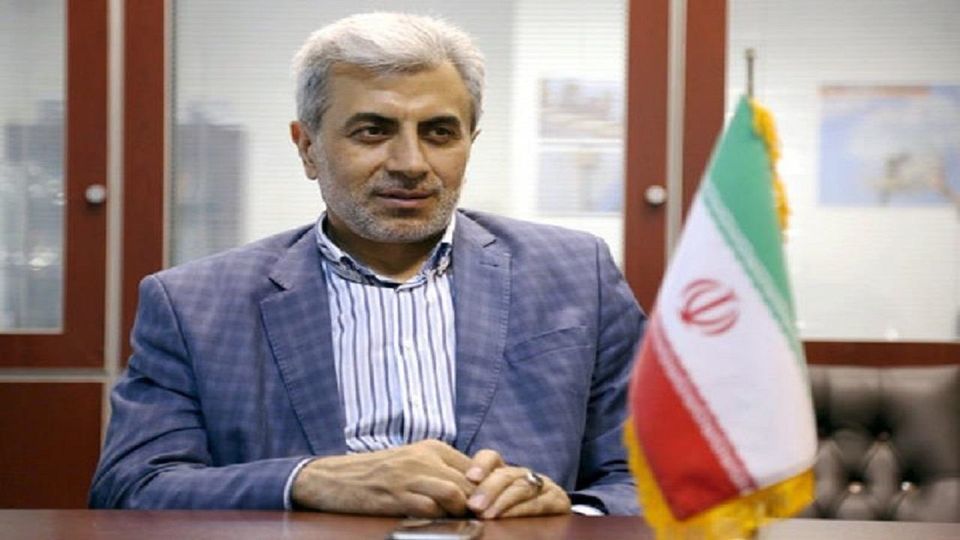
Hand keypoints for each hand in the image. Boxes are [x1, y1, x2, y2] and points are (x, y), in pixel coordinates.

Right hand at [292, 439, 475, 516]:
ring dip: (459, 512)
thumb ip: (444, 471)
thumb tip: (477, 490)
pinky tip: (433, 522)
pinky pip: (430, 510)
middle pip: (470, 482)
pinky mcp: (396, 496)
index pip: (477, 465)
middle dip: (477, 503)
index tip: (487, 504)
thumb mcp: (415, 461)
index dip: (488, 488)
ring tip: (455, 520)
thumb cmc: (380, 473)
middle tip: (477, 518)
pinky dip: (437, 520)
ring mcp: (410, 476)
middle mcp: (424, 458)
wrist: (336, 478)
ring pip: (454, 494)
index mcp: (433, 447)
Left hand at [465, 449, 570, 518]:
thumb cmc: (510, 515)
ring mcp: (542, 486)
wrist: (550, 525)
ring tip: (488, 515)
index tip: (470, 478)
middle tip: (474, 506)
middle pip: (506, 475)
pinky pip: (539, 503)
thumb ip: (475, 498)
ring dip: (503, 502)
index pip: (490, 458)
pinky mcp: (558, 500)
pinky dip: (523, 510)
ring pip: (521, 487)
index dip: (481, 465)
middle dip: (489, 490)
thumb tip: (451, 499)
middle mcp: (523, 474)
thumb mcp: (490, 504)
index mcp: (504, 472)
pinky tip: (510, 517)